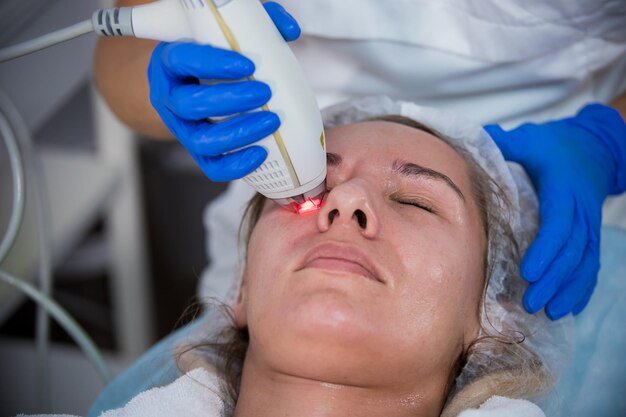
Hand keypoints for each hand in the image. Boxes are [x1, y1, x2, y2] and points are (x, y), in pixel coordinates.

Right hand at [147, 2, 300, 180]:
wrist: (188, 83)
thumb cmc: (210, 55)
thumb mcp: (223, 35)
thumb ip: (256, 24)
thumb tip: (290, 30)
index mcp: (171, 61)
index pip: (183, 59)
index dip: (214, 64)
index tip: (248, 64)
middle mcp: (169, 97)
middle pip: (189, 104)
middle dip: (231, 100)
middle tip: (265, 91)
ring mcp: (181, 127)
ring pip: (199, 141)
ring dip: (238, 134)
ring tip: (271, 122)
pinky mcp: (196, 150)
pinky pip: (211, 166)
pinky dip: (236, 165)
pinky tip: (261, 152)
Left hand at [485, 104, 625, 319]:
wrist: (594, 148)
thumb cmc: (552, 146)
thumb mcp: (528, 139)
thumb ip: (503, 144)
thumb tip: (473, 142)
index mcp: (565, 187)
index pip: (559, 222)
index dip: (546, 248)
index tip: (528, 271)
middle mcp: (582, 209)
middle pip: (573, 250)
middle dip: (553, 279)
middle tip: (530, 302)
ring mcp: (590, 225)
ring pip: (585, 262)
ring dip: (568, 289)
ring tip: (548, 312)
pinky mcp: (591, 235)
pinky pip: (592, 265)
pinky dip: (582, 288)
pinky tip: (568, 308)